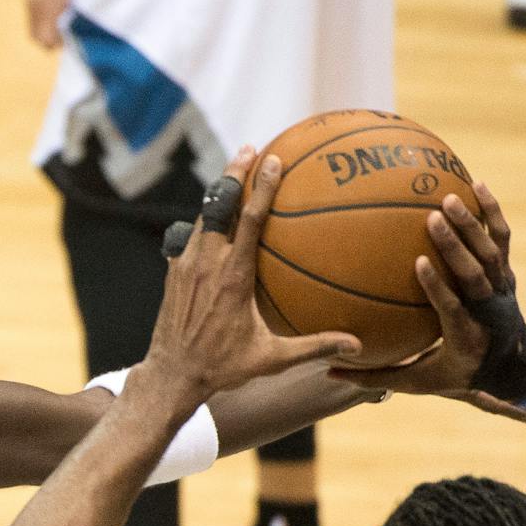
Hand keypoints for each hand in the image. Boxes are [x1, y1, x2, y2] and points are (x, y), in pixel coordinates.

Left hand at [139, 150, 360, 406]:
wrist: (171, 376)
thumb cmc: (223, 368)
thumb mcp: (271, 359)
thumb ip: (313, 347)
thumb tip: (354, 344)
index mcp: (233, 277)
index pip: (249, 220)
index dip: (262, 188)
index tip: (274, 160)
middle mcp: (207, 263)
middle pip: (219, 204)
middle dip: (234, 173)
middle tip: (250, 149)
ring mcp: (186, 265)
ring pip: (201, 216)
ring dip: (217, 192)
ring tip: (233, 172)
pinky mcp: (173, 272)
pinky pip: (188, 235)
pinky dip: (202, 219)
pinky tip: (211, 217)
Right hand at [331, 183, 525, 418]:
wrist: (513, 364)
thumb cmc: (460, 372)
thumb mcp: (421, 382)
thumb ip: (378, 376)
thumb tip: (331, 370)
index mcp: (466, 335)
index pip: (452, 308)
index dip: (438, 286)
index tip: (419, 262)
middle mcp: (488, 309)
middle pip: (475, 274)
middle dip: (456, 246)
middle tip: (433, 217)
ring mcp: (500, 286)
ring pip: (490, 251)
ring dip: (472, 223)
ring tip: (449, 196)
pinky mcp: (505, 270)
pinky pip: (501, 237)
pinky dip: (492, 211)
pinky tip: (477, 184)